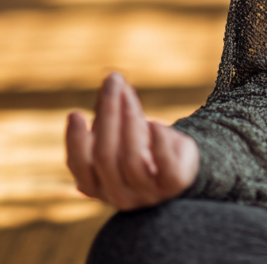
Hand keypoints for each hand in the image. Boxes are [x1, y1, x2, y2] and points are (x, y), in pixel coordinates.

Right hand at [66, 72, 199, 209]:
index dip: (75, 141)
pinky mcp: (172, 185)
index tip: (75, 113)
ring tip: (130, 93)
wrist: (182, 166)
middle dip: (108, 114)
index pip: (80, 166)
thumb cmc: (145, 147)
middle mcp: (118, 195)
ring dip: (130, 120)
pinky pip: (163, 164)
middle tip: (113, 81)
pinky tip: (155, 123)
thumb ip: (114, 111)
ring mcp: (145, 193)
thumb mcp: (125, 130)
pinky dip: (158, 141)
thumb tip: (111, 78)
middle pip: (105, 156)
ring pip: (130, 159)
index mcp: (98, 185)